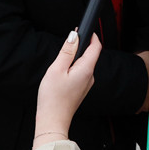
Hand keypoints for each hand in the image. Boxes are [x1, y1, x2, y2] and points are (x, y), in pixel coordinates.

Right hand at [33, 31, 99, 145]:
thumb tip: (75, 36)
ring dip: (75, 58)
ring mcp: (86, 84)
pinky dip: (73, 68)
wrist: (52, 121)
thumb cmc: (53, 98)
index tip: (83, 28)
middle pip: (90, 54)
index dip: (91, 35)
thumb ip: (67, 51)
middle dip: (81, 46)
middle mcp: (90, 76)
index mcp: (87, 69)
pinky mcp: (81, 89)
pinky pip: (80, 73)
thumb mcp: (56, 69)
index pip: (96, 46)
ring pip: (84, 64)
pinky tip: (61, 74)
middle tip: (68, 42)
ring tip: (60, 62)